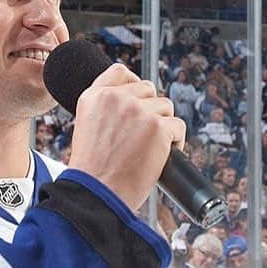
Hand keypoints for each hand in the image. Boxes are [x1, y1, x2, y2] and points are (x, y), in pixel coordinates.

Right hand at [69, 64, 185, 210]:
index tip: (139, 100)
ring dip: (163, 126)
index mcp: (94, 96)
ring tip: (152, 149)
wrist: (96, 195)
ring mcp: (138, 110)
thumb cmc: (93, 172)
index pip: (121, 72)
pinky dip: (176, 142)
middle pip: (148, 89)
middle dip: (151, 110)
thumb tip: (136, 104)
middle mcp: (115, 98)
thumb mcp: (87, 129)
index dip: (134, 85)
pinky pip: (178, 127)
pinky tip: (162, 157)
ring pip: (166, 107)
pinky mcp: (158, 127)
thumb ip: (106, 111)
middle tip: (144, 135)